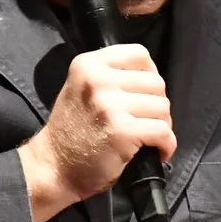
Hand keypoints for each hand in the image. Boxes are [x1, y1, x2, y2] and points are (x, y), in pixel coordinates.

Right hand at [18, 45, 177, 221]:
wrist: (54, 167)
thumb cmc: (71, 130)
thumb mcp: (81, 88)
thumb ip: (110, 76)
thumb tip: (150, 79)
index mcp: (88, 64)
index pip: (139, 54)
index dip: (150, 74)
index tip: (144, 94)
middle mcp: (98, 80)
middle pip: (156, 83)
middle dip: (157, 104)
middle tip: (146, 122)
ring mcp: (110, 106)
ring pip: (162, 107)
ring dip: (162, 125)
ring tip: (148, 137)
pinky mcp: (122, 132)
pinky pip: (162, 131)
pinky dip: (166, 144)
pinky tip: (157, 151)